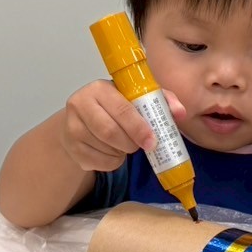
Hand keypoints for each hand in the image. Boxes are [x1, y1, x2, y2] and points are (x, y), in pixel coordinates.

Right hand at [61, 80, 185, 172]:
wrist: (82, 119)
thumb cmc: (115, 107)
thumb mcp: (137, 97)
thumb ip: (161, 100)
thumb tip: (180, 113)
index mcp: (99, 88)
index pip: (121, 109)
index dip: (139, 127)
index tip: (152, 141)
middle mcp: (80, 104)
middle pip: (110, 132)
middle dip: (131, 143)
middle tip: (142, 145)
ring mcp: (72, 127)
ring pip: (105, 149)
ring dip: (123, 152)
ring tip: (126, 144)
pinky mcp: (71, 148)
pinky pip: (98, 163)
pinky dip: (113, 162)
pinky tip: (113, 151)